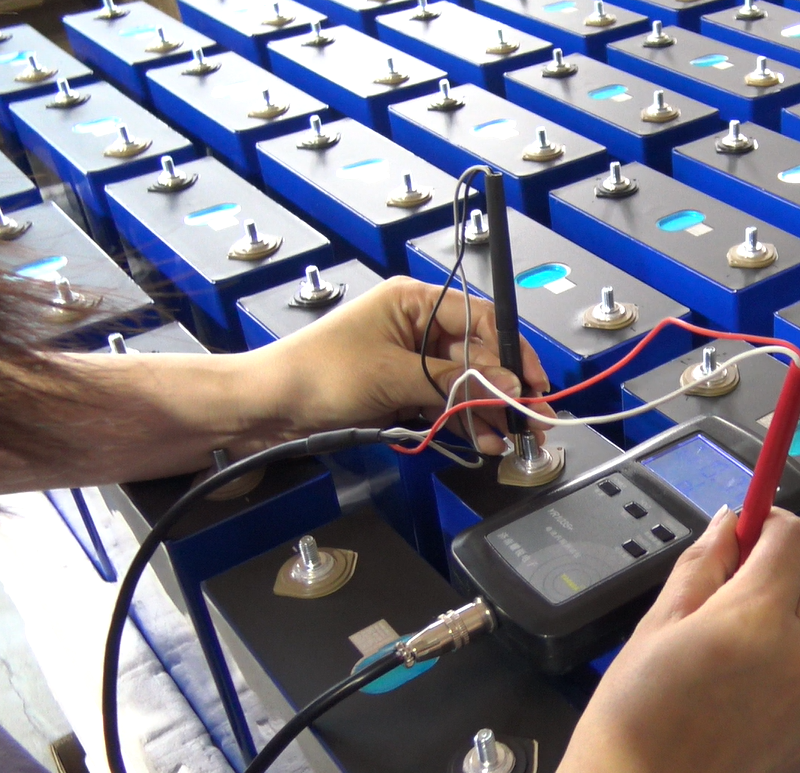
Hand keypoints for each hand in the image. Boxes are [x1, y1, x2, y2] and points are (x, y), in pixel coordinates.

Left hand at [256, 276, 554, 454]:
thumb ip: (455, 380)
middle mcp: (417, 327)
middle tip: (534, 419)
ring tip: (511, 439)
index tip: (534, 384)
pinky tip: (483, 442)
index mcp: (414, 302)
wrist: (265, 409)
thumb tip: (508, 385)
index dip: (512, 352)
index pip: (480, 320)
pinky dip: (462, 423)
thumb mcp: (393, 374)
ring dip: (487, 412)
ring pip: (464, 384)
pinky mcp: (401, 391)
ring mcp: (410, 361)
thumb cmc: (320, 375)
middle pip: (477, 355)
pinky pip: (444, 404)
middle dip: (505, 389)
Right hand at [541, 507, 799, 772]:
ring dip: (794, 625)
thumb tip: (729, 524)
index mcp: (760, 618)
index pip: (797, 537)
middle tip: (738, 593)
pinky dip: (795, 677)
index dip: (771, 526)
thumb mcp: (656, 625)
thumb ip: (703, 564)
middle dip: (788, 571)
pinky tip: (747, 699)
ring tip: (735, 658)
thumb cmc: (635, 725)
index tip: (750, 534)